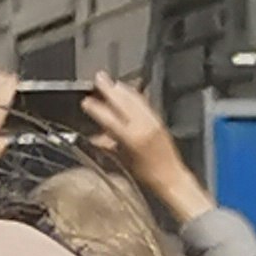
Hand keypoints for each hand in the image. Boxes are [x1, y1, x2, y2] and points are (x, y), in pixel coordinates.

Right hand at [79, 77, 195, 212]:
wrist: (171, 177)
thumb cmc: (145, 174)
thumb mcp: (121, 161)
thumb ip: (107, 146)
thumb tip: (94, 137)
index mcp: (131, 138)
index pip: (109, 118)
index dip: (95, 108)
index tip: (85, 101)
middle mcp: (142, 126)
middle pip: (123, 101)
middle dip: (109, 88)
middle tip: (98, 77)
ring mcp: (152, 121)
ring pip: (134, 99)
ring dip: (121, 89)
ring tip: (111, 82)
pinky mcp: (158, 120)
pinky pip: (144, 102)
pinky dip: (133, 95)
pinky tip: (128, 91)